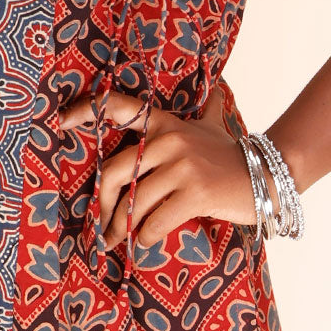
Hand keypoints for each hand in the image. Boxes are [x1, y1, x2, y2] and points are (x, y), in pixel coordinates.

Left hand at [58, 88, 259, 247]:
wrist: (271, 173)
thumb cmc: (231, 154)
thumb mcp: (212, 126)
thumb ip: (205, 109)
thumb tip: (215, 87)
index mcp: (165, 123)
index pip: (119, 108)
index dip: (85, 111)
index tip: (59, 122)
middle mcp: (169, 140)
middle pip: (115, 173)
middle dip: (103, 205)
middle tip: (100, 227)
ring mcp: (182, 167)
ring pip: (135, 203)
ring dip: (121, 229)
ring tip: (116, 242)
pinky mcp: (195, 194)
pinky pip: (155, 221)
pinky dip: (145, 237)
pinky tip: (145, 242)